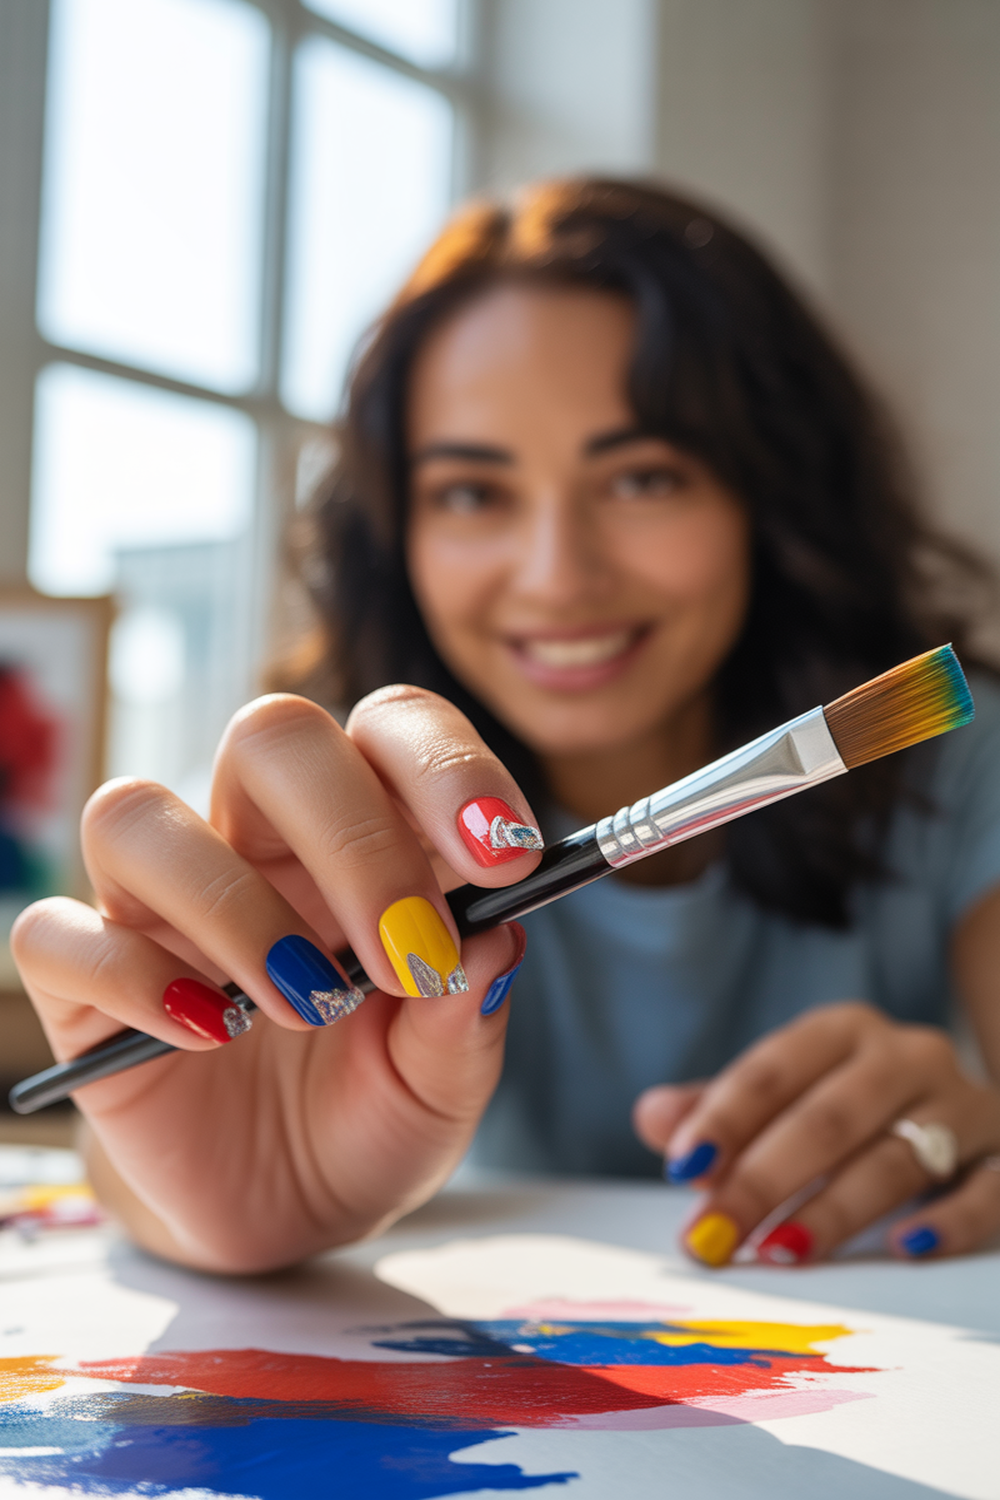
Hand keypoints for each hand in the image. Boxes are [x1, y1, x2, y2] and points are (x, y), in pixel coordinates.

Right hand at [12, 687, 539, 1272]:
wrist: (286, 1214)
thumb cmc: (373, 1114)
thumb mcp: (444, 1084)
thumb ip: (467, 1017)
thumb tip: (493, 941)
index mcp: (365, 835)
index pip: (391, 728)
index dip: (446, 765)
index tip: (504, 857)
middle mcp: (256, 843)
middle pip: (271, 735)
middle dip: (353, 835)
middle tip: (406, 952)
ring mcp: (160, 905)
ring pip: (139, 815)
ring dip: (236, 907)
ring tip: (305, 1004)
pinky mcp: (84, 983)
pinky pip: (57, 937)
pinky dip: (132, 978)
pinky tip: (205, 1036)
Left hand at [633, 1002, 999, 1264]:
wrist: (958, 1101)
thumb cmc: (851, 1102)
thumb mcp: (786, 1091)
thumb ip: (718, 1108)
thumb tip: (652, 1118)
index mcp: (842, 1030)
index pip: (774, 1069)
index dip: (725, 1118)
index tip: (683, 1170)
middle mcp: (905, 1057)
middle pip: (828, 1117)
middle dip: (762, 1180)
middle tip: (711, 1236)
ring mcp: (961, 1107)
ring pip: (896, 1158)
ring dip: (833, 1209)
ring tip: (780, 1250)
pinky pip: (986, 1190)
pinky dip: (948, 1219)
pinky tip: (903, 1247)